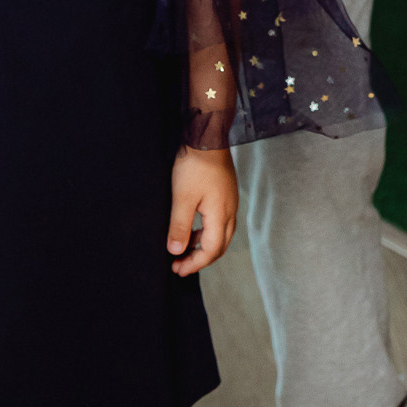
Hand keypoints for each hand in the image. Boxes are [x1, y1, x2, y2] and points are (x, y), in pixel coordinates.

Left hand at [168, 147, 237, 275]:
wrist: (207, 138)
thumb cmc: (195, 166)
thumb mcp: (182, 199)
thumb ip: (180, 227)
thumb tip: (176, 251)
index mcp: (221, 215)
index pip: (211, 251)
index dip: (194, 263)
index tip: (177, 268)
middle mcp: (230, 212)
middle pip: (220, 246)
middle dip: (200, 259)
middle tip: (180, 264)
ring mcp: (231, 203)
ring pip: (221, 235)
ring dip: (203, 246)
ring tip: (184, 248)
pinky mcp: (227, 195)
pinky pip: (220, 222)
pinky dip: (206, 232)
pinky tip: (193, 228)